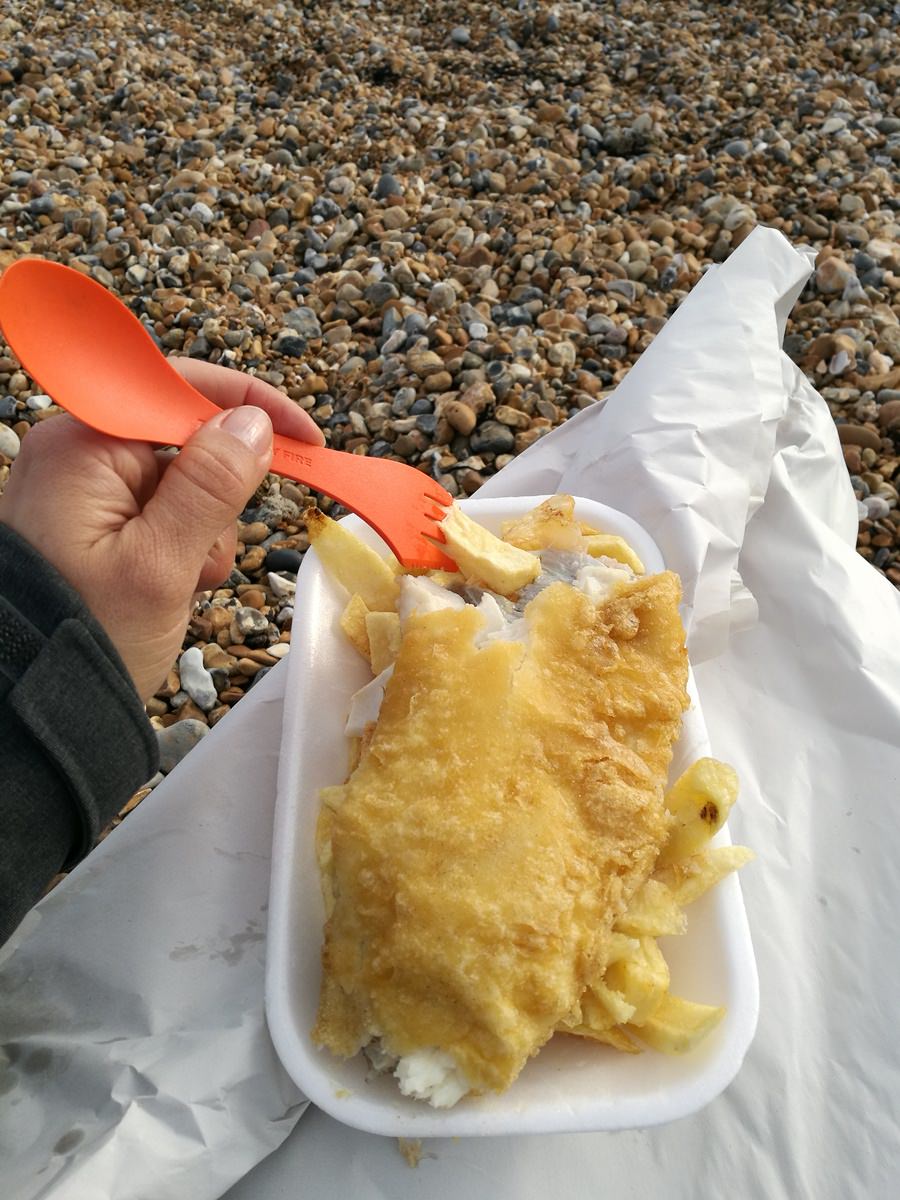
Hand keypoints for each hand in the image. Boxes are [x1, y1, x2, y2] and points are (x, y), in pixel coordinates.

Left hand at [0, 359, 323, 700]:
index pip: (178, 391)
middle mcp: (77, 455)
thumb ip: (210, 487)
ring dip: (202, 531)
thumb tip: (254, 424)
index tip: (308, 441)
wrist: (36, 709)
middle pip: (185, 440)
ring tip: (183, 583)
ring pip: (182, 484)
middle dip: (217, 497)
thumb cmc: (88, 637)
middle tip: (208, 555)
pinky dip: (183, 547)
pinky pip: (162, 514)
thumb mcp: (161, 563)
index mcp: (82, 446)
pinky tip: (174, 586)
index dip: (250, 407)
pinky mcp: (93, 524)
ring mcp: (84, 492)